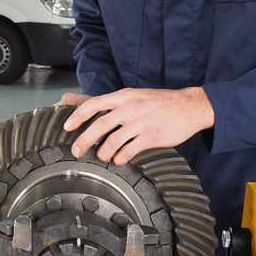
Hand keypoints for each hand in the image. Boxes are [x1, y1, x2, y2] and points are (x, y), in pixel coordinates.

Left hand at [62, 87, 214, 164]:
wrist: (189, 106)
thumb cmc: (160, 102)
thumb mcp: (136, 95)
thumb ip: (117, 104)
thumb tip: (96, 113)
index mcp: (124, 96)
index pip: (95, 103)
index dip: (78, 115)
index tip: (67, 126)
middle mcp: (130, 107)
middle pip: (100, 124)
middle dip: (84, 139)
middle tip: (76, 150)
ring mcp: (141, 122)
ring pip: (113, 140)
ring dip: (104, 152)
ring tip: (102, 157)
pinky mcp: (151, 136)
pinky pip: (129, 150)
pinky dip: (121, 157)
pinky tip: (120, 160)